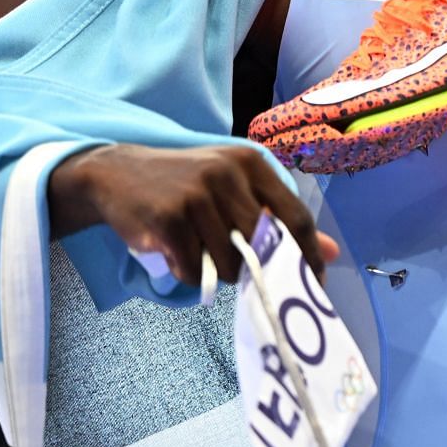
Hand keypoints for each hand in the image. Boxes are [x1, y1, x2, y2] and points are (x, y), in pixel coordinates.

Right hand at [47, 143, 337, 285]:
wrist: (114, 173)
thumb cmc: (183, 185)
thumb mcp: (233, 190)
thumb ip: (279, 218)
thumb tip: (332, 251)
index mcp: (251, 163)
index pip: (295, 216)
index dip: (308, 255)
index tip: (313, 283)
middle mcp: (227, 173)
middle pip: (262, 246)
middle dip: (255, 269)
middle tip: (241, 275)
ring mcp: (197, 194)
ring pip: (228, 262)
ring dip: (214, 271)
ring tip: (195, 251)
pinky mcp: (169, 216)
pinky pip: (194, 268)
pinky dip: (187, 272)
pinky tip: (175, 253)